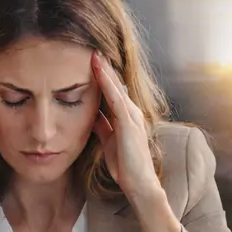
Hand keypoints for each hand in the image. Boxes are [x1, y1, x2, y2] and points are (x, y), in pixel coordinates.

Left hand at [91, 52, 160, 200]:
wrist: (139, 183)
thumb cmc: (125, 166)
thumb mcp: (109, 141)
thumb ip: (102, 126)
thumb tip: (92, 114)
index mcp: (127, 117)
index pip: (113, 92)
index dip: (103, 76)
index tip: (91, 60)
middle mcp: (132, 112)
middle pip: (116, 85)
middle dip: (104, 67)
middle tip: (92, 48)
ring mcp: (132, 116)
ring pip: (116, 87)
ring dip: (105, 70)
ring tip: (94, 53)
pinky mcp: (129, 122)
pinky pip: (116, 98)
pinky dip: (107, 83)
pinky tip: (99, 71)